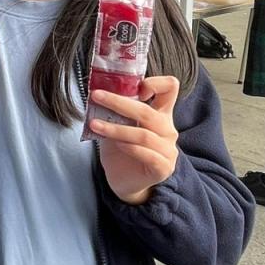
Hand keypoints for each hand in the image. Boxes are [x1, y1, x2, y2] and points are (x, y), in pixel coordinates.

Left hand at [88, 75, 179, 204]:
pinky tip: (115, 145)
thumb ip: (114, 111)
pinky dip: (129, 147)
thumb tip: (96, 92)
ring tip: (94, 124)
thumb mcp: (116, 125)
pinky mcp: (163, 168)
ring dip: (115, 128)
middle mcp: (167, 130)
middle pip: (148, 112)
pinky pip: (147, 154)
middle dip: (119, 102)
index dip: (156, 83)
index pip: (170, 89)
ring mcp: (168, 150)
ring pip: (143, 135)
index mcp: (160, 114)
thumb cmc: (121, 149)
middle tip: (96, 96)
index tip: (136, 87)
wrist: (125, 181)